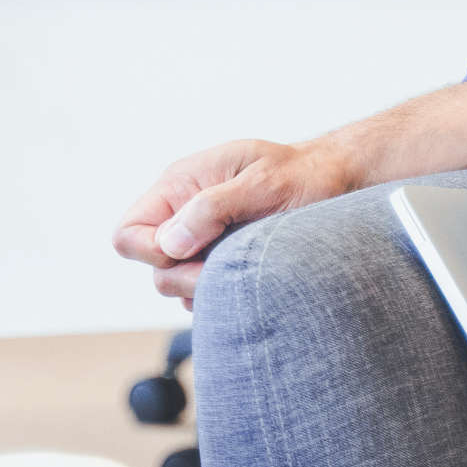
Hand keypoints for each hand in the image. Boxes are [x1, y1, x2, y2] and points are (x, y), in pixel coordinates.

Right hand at [112, 137, 368, 304]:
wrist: (338, 181)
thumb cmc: (304, 175)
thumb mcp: (263, 183)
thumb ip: (213, 207)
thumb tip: (170, 243)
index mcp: (182, 183)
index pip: (129, 232)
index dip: (151, 253)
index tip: (191, 255)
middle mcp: (184, 211)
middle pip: (152, 265)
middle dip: (185, 276)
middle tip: (228, 267)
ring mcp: (201, 237)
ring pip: (176, 282)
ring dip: (206, 285)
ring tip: (248, 265)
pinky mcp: (220, 258)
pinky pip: (202, 291)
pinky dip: (221, 292)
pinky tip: (251, 276)